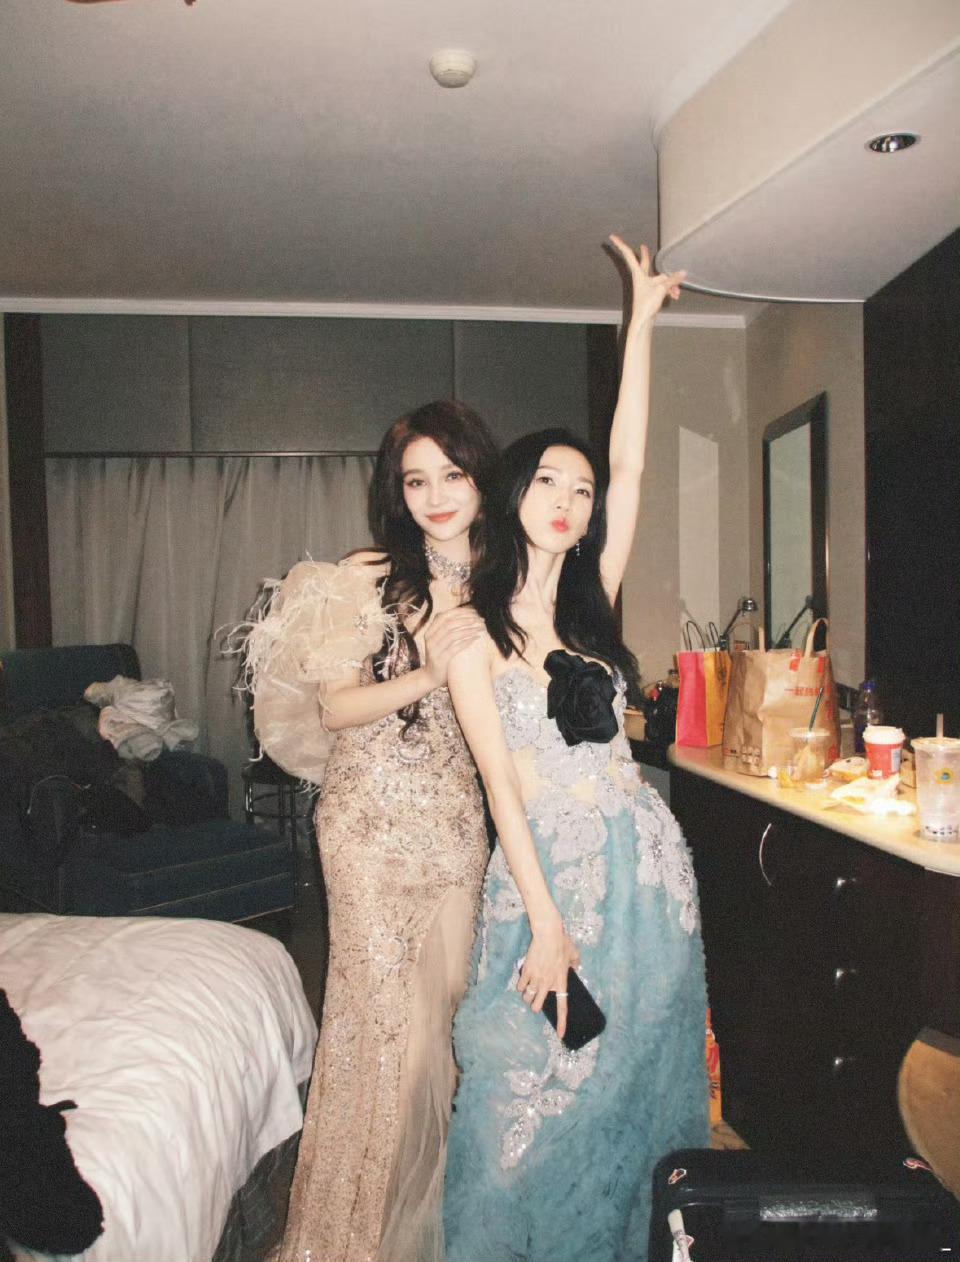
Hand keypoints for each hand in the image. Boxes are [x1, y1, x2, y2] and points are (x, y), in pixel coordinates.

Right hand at [422, 607, 482, 688]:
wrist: (430, 677)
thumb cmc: (439, 656)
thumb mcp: (438, 640)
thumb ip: (445, 629)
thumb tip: (462, 615)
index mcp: (430, 631)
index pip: (445, 616)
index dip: (460, 612)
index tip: (474, 612)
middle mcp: (430, 639)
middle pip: (450, 624)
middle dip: (467, 620)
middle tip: (480, 620)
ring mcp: (434, 650)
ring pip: (453, 635)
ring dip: (469, 630)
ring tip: (481, 628)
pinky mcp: (440, 660)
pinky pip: (455, 648)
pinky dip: (467, 641)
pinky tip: (476, 638)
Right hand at [518, 914, 579, 1040]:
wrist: (548, 933)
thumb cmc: (562, 942)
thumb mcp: (574, 953)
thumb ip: (576, 962)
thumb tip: (575, 966)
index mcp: (561, 981)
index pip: (562, 1006)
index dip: (562, 1022)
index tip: (561, 1035)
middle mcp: (548, 983)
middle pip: (537, 1005)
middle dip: (535, 1005)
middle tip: (535, 998)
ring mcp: (536, 978)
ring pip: (527, 997)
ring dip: (527, 996)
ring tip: (528, 990)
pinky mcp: (526, 971)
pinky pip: (520, 986)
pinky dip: (521, 986)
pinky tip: (523, 981)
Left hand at [607, 235, 684, 329]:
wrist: (644, 321)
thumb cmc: (647, 305)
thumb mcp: (662, 289)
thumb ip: (672, 280)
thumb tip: (683, 273)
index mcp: (638, 274)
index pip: (629, 255)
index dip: (621, 245)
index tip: (612, 237)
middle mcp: (641, 278)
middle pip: (644, 263)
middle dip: (645, 255)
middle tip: (643, 246)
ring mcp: (647, 286)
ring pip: (661, 278)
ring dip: (670, 283)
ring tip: (676, 293)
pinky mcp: (652, 294)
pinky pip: (663, 287)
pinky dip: (670, 290)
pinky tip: (675, 296)